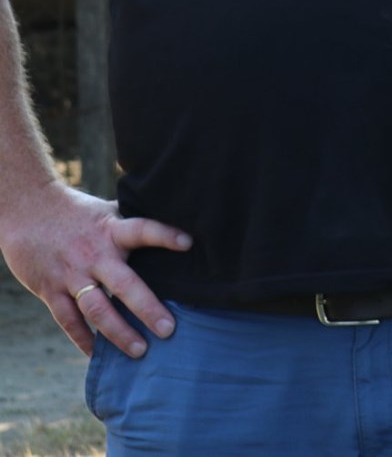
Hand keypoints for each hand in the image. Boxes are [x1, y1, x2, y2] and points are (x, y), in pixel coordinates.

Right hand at [0, 181, 190, 357]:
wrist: (28, 211)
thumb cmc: (79, 213)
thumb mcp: (109, 211)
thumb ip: (134, 223)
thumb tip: (177, 222)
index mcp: (112, 230)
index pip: (142, 230)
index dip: (165, 235)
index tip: (189, 243)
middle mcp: (94, 254)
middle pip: (124, 284)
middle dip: (147, 308)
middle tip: (169, 330)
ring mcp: (71, 274)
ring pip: (96, 309)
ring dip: (118, 332)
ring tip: (140, 351)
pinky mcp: (50, 289)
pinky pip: (68, 320)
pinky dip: (82, 339)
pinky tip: (97, 355)